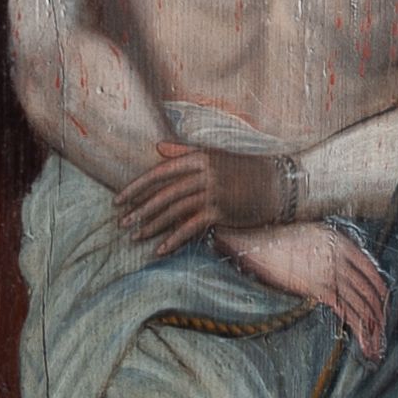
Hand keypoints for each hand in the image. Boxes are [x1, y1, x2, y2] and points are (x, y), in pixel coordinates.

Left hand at [116, 143, 288, 251]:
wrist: (278, 183)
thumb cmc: (245, 168)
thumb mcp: (215, 154)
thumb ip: (184, 151)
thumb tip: (157, 147)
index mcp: (198, 157)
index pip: (159, 173)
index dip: (136, 187)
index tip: (119, 199)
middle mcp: (203, 174)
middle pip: (163, 194)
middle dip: (139, 210)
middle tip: (122, 222)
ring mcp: (212, 193)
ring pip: (174, 211)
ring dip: (152, 226)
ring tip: (135, 237)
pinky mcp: (220, 212)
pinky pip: (190, 227)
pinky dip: (173, 240)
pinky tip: (160, 250)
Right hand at [220, 222, 388, 362]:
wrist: (254, 244)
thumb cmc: (277, 239)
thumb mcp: (312, 233)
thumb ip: (331, 247)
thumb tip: (344, 268)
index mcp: (341, 242)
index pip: (371, 270)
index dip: (381, 292)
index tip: (383, 306)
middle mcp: (340, 258)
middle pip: (370, 290)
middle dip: (380, 315)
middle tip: (383, 332)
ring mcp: (329, 273)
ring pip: (361, 303)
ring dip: (372, 326)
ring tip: (376, 344)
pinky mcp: (317, 289)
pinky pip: (346, 310)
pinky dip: (358, 327)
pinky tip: (363, 340)